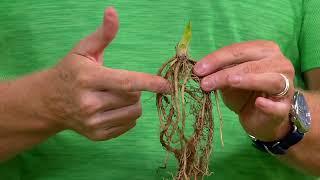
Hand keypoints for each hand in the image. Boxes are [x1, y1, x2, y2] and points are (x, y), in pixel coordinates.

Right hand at [41, 7, 169, 140]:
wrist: (49, 102)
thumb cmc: (70, 72)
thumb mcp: (83, 50)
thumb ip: (103, 34)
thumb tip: (113, 11)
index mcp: (88, 79)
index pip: (126, 82)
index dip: (149, 83)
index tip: (166, 85)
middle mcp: (89, 103)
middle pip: (134, 98)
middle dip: (136, 89)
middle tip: (121, 83)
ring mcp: (93, 122)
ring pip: (134, 113)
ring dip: (133, 103)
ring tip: (117, 95)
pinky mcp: (97, 135)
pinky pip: (128, 125)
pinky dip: (127, 115)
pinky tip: (112, 108)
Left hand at [193, 41, 294, 140]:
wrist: (260, 118)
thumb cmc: (244, 93)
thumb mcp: (228, 79)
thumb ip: (219, 71)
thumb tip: (200, 70)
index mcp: (264, 50)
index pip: (238, 50)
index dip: (216, 59)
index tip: (197, 70)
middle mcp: (279, 63)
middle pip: (250, 64)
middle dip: (224, 72)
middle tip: (204, 82)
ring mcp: (286, 85)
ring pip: (268, 79)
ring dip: (247, 80)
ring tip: (230, 82)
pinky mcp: (285, 107)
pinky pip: (278, 105)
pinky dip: (269, 105)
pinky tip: (259, 103)